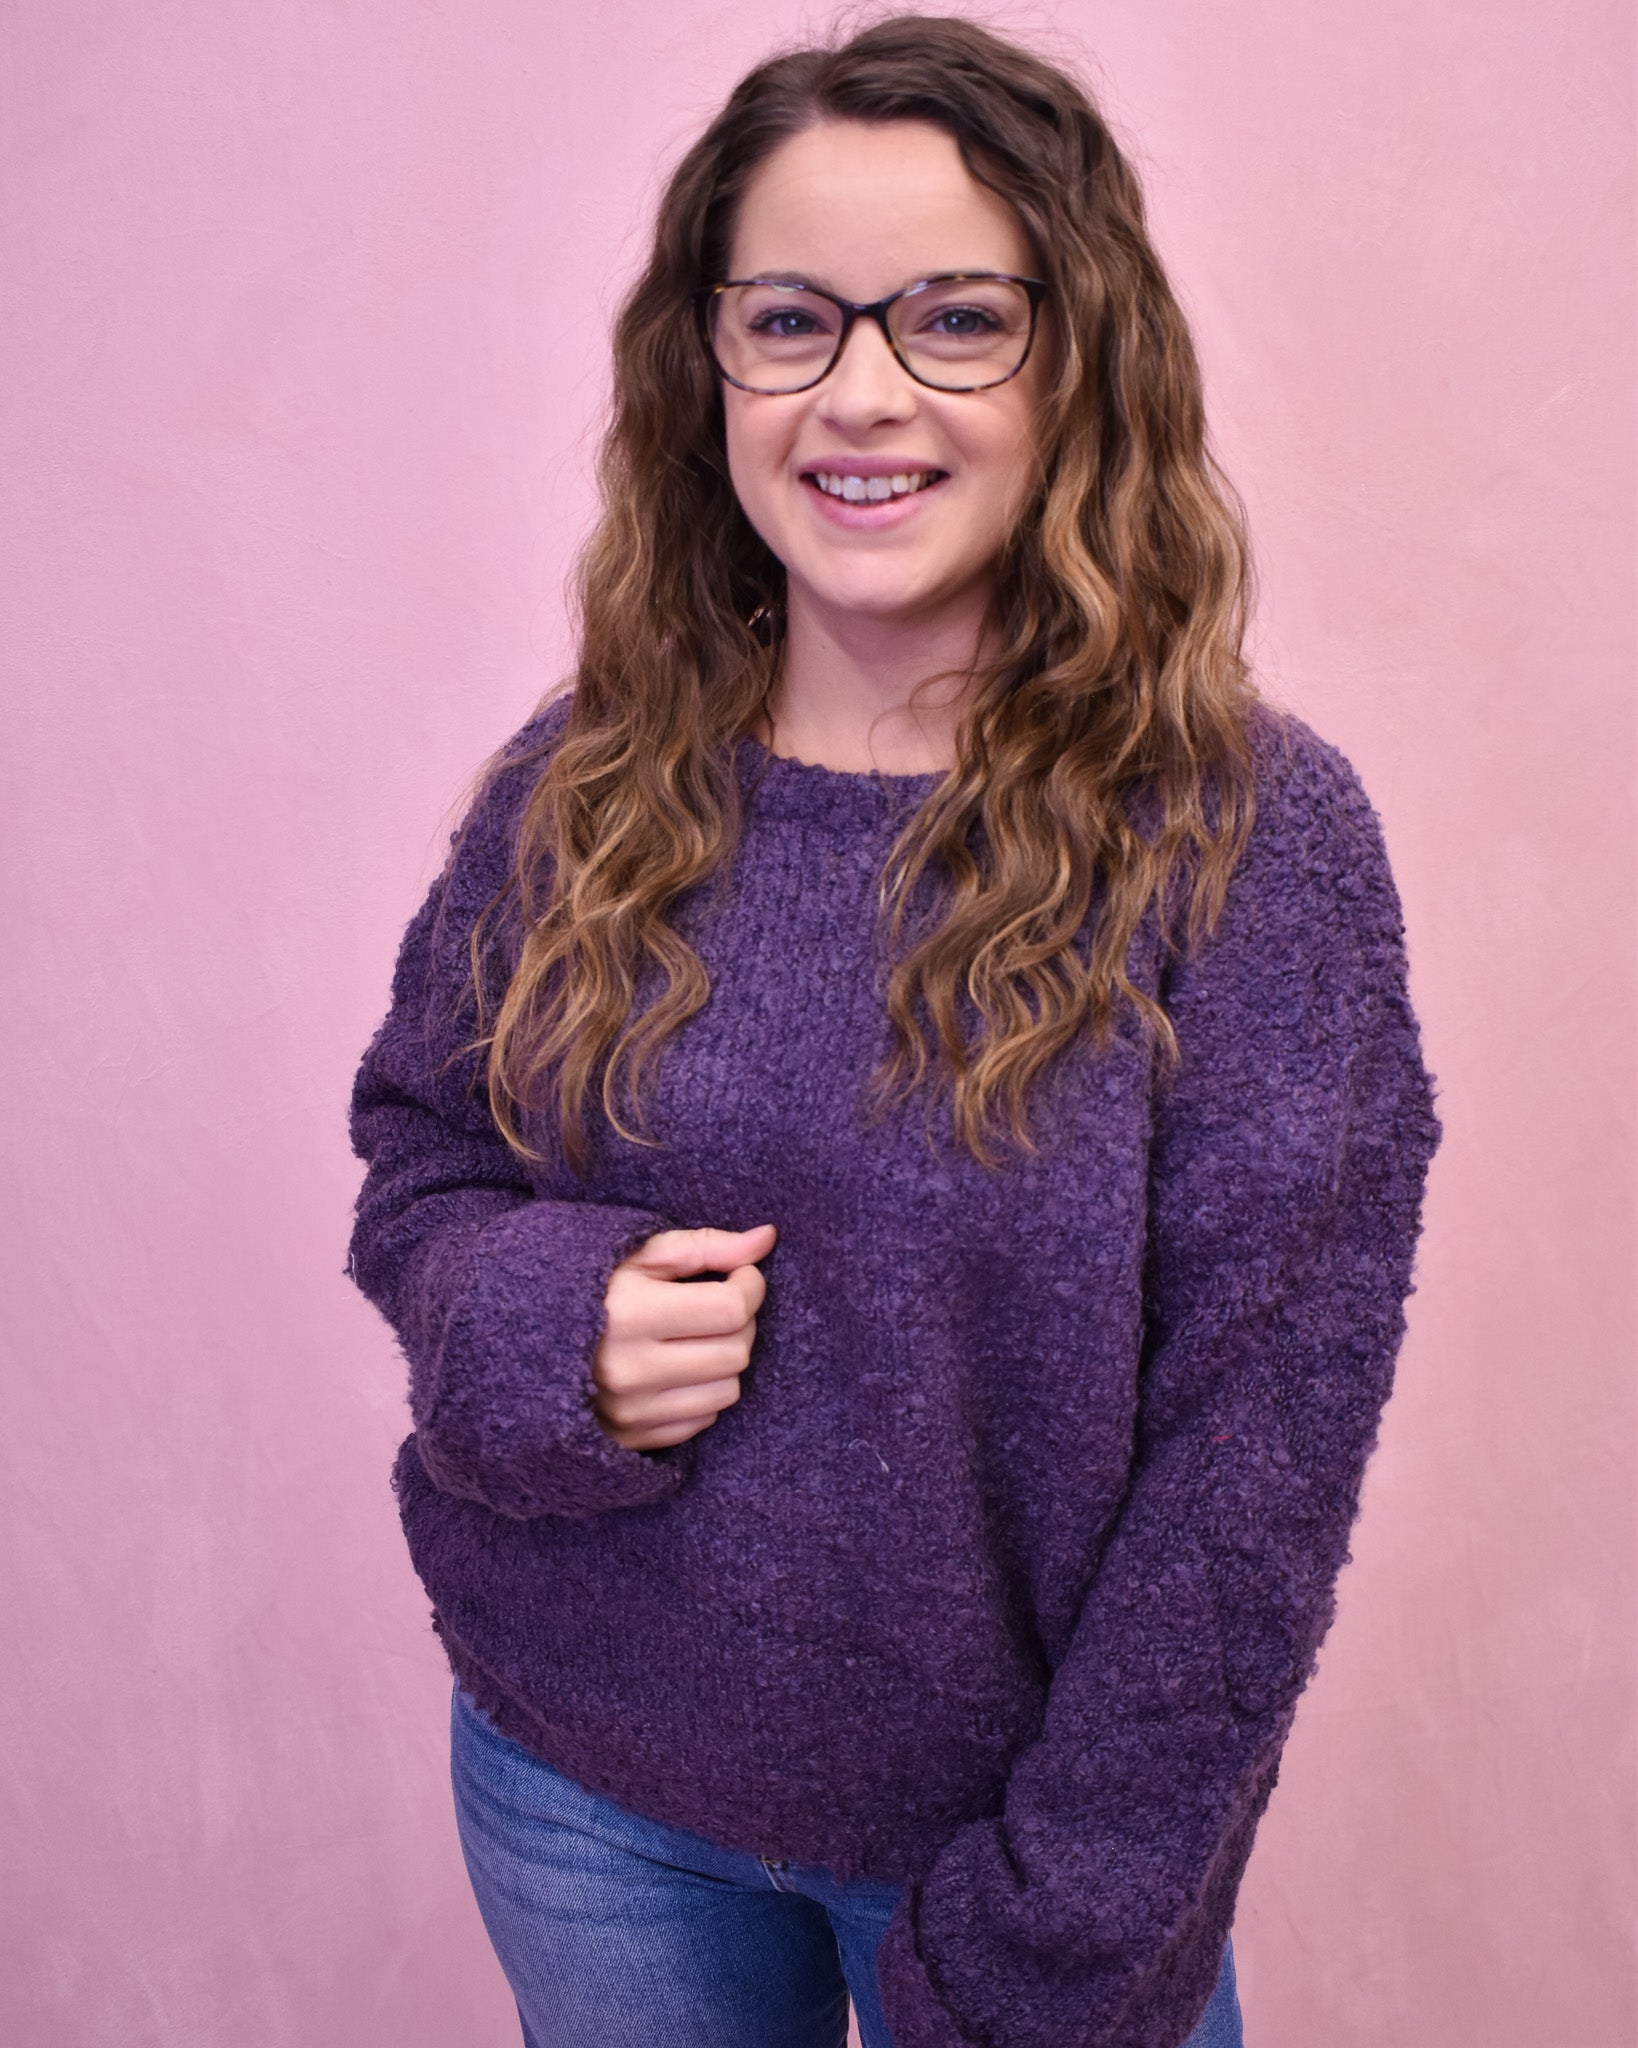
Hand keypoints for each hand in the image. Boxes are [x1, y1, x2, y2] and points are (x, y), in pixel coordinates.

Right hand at [592, 1224, 777, 1450]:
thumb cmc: (589, 1287)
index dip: (750, 1285)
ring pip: (727, 1392)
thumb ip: (706, 1245)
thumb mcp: (639, 1253)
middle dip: (741, 1322)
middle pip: (735, 1352)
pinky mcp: (632, 1440)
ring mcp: (631, 1412)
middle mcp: (631, 1371)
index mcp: (631, 1315)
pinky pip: (703, 1421)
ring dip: (725, 1360)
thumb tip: (767, 1237)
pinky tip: (679, 1367)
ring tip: (698, 1336)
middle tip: (721, 1303)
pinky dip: (703, 1392)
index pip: (731, 1308)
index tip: (741, 1274)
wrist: (524, 1341)